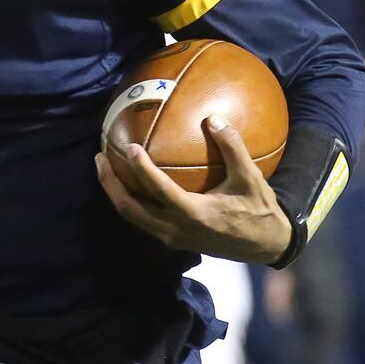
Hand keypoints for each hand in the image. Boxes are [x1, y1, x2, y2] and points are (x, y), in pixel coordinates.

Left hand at [95, 115, 292, 264]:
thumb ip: (233, 147)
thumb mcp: (251, 178)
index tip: (129, 147)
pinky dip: (129, 201)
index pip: (160, 191)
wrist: (265, 246)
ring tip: (104, 167)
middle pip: (131, 209)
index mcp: (195, 215)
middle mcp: (177, 230)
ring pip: (132, 217)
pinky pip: (142, 220)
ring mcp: (172, 238)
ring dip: (115, 193)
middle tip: (99, 158)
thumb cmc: (259, 210)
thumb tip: (213, 118)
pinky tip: (126, 182)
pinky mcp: (173, 240)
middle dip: (110, 185)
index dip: (142, 169)